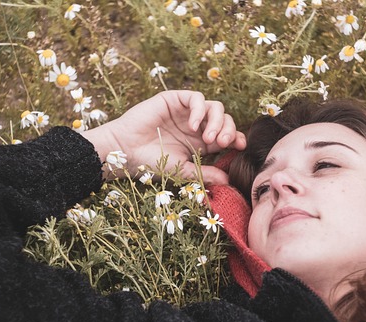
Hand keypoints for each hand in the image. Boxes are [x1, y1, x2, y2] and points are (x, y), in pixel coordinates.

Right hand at [80, 90, 246, 184]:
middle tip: (222, 143)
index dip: (236, 138)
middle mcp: (196, 125)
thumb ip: (204, 173)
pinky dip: (200, 110)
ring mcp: (186, 111)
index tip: (240, 146)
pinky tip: (194, 126)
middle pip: (224, 120)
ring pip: (215, 107)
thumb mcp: (182, 170)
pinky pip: (196, 98)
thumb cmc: (150, 163)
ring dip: (217, 121)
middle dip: (228, 130)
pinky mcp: (174, 99)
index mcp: (200, 142)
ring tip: (207, 137)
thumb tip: (228, 180)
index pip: (227, 135)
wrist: (125, 151)